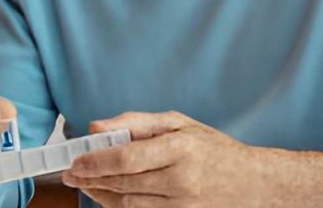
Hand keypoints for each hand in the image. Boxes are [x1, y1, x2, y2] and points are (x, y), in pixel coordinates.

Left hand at [62, 111, 264, 206]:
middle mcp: (181, 179)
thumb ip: (137, 122)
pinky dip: (118, 205)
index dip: (96, 161)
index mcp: (180, 147)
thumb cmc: (214, 150)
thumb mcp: (179, 124)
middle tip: (71, 172)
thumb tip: (97, 127)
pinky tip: (107, 195)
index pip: (127, 158)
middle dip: (91, 178)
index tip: (77, 160)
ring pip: (127, 203)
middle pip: (123, 182)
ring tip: (84, 183)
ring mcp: (181, 204)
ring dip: (100, 193)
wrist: (251, 183)